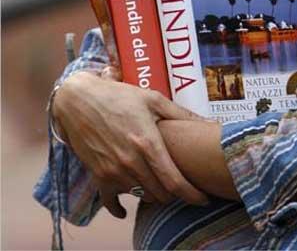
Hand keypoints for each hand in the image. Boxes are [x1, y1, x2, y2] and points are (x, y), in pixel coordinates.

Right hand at [53, 70, 207, 217]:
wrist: (78, 100)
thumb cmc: (118, 96)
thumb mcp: (152, 99)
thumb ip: (181, 114)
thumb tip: (209, 123)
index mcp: (148, 143)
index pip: (175, 182)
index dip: (192, 195)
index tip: (203, 199)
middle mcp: (131, 162)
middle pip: (161, 193)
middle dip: (175, 193)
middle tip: (180, 184)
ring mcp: (113, 171)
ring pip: (142, 196)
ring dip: (153, 193)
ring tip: (158, 183)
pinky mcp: (98, 175)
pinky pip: (111, 203)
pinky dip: (121, 208)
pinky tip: (125, 208)